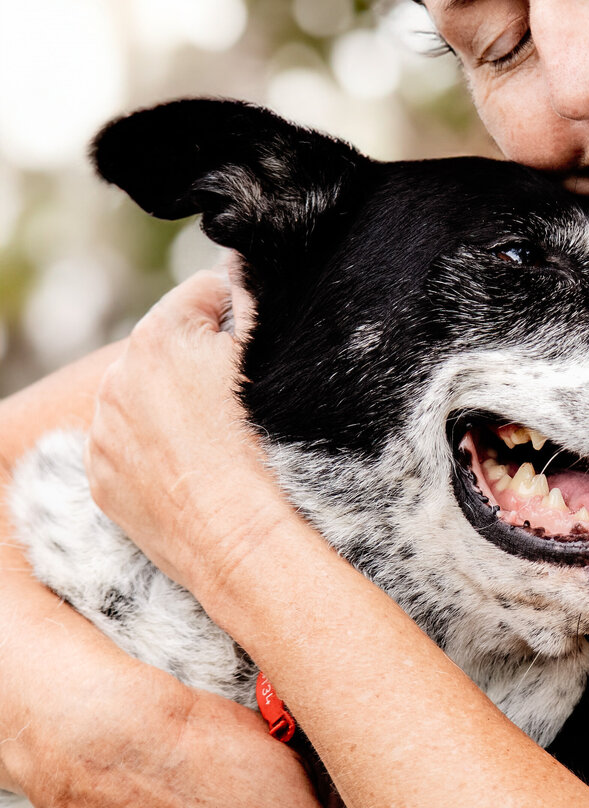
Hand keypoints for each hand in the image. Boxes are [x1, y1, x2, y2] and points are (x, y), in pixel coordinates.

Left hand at [86, 268, 286, 603]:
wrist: (237, 536)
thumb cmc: (260, 445)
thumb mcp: (267, 355)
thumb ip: (251, 298)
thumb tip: (241, 271)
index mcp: (159, 335)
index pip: (203, 293)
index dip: (238, 314)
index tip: (256, 347)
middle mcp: (117, 377)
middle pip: (170, 344)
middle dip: (200, 359)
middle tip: (240, 397)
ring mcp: (104, 431)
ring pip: (145, 396)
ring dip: (174, 403)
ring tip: (216, 436)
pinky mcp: (101, 478)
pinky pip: (129, 445)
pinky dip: (156, 449)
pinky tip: (192, 466)